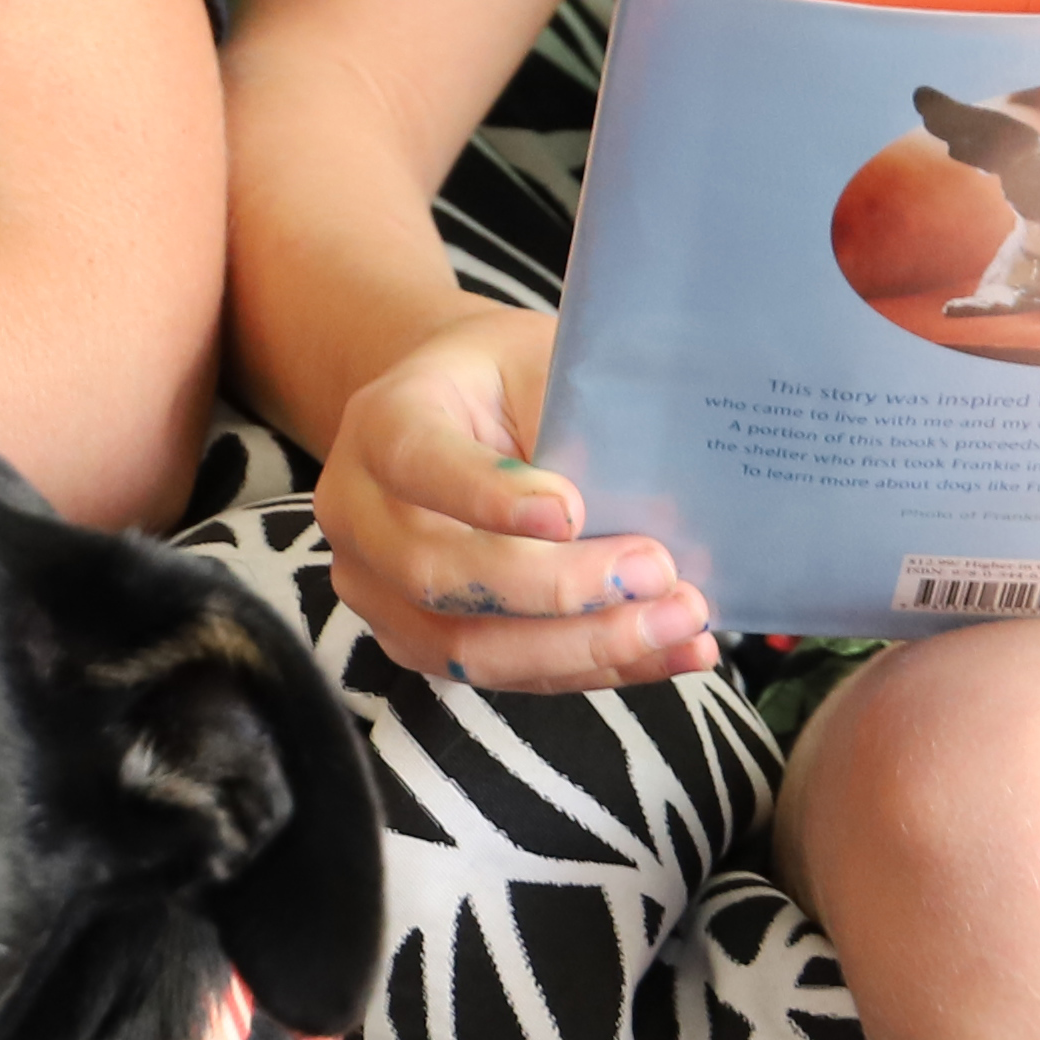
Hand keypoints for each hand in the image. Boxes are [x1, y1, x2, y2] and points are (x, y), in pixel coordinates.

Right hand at [319, 304, 714, 695]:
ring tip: (681, 623)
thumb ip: (579, 422)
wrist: (450, 411)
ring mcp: (376, 588)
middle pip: (438, 575)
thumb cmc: (503, 380)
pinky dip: (594, 670)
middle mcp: (357, 512)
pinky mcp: (416, 640)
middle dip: (559, 590)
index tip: (574, 511)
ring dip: (585, 647)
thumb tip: (660, 512)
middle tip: (659, 574)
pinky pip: (504, 676)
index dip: (489, 496)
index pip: (419, 463)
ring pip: (467, 649)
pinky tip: (671, 652)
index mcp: (381, 423)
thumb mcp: (538, 363)